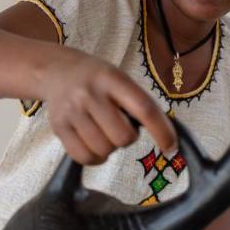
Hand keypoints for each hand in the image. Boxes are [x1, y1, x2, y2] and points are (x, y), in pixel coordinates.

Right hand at [43, 51, 176, 164]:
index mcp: (112, 79)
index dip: (162, 131)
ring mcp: (72, 111)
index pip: (144, 109)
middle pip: (123, 137)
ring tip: (103, 131)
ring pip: (105, 150)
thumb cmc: (98, 80)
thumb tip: (165, 137)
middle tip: (119, 125)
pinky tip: (94, 144)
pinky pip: (85, 158)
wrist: (57, 70)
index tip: (172, 148)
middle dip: (128, 138)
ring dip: (111, 147)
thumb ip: (139, 103)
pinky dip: (96, 158)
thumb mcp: (120, 79)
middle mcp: (90, 94)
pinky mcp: (59, 127)